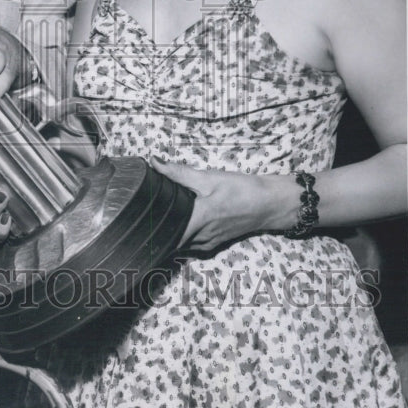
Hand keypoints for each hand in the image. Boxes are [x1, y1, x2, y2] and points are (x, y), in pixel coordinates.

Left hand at [149, 156, 280, 252]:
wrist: (269, 203)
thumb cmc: (240, 189)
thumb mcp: (209, 177)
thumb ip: (179, 172)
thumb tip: (154, 162)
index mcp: (198, 221)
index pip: (167, 235)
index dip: (151, 229)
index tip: (139, 221)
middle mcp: (202, 237)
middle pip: (172, 241)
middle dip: (159, 232)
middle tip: (144, 218)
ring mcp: (210, 242)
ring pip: (183, 245)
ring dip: (172, 235)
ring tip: (158, 220)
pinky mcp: (216, 242)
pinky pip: (193, 245)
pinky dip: (184, 238)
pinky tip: (180, 225)